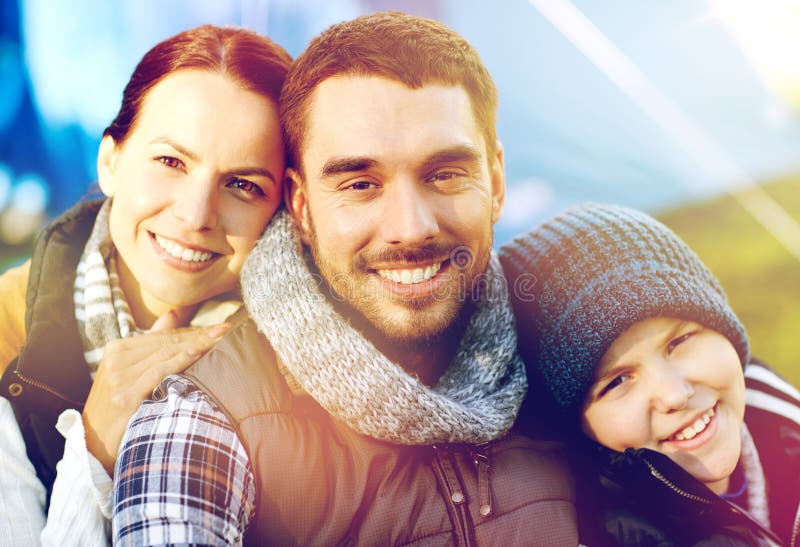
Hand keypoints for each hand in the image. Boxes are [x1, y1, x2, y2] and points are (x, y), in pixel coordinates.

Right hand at [81, 311, 230, 473]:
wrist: (95, 444)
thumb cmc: (119, 405)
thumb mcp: (131, 370)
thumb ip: (152, 342)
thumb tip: (172, 314)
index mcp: (117, 348)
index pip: (163, 335)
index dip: (193, 330)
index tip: (220, 326)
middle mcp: (116, 359)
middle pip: (167, 343)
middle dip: (199, 335)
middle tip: (225, 328)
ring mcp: (119, 377)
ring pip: (165, 354)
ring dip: (195, 344)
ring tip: (219, 338)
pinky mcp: (125, 395)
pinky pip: (158, 372)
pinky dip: (179, 361)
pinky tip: (197, 353)